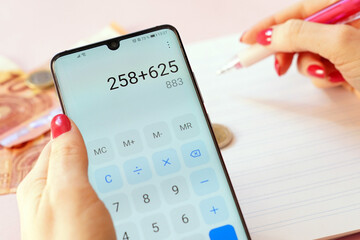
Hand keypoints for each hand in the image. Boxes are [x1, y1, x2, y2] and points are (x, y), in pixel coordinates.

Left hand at [17, 114, 115, 239]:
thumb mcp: (69, 194)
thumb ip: (68, 157)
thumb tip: (61, 122)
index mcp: (39, 186)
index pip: (59, 142)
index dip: (80, 126)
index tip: (102, 111)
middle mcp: (51, 198)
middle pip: (75, 161)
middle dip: (97, 148)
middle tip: (121, 135)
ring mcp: (70, 213)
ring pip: (91, 179)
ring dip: (108, 170)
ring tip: (125, 159)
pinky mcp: (87, 226)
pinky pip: (100, 197)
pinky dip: (113, 189)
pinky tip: (123, 189)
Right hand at [241, 0, 359, 96]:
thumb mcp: (342, 43)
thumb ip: (300, 33)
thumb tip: (269, 34)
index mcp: (347, 6)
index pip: (299, 9)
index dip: (269, 24)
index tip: (248, 39)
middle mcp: (346, 22)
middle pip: (299, 32)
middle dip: (289, 51)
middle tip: (275, 66)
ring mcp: (345, 45)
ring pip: (306, 54)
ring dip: (311, 68)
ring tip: (328, 74)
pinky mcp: (344, 65)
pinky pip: (318, 69)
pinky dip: (323, 78)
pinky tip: (338, 81)